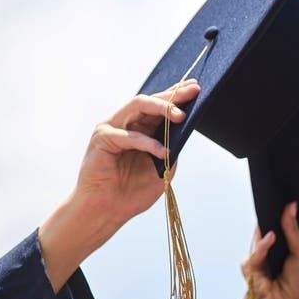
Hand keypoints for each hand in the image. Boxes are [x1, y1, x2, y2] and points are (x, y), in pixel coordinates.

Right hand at [74, 81, 201, 228]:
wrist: (107, 211)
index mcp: (139, 128)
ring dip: (161, 108)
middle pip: (150, 101)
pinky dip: (148, 143)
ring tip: (180, 116)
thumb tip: (187, 128)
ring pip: (137, 106)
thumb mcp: (162, 166)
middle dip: (173, 95)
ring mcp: (112, 128)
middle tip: (193, 91)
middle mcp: (125, 123)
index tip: (196, 88)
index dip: (176, 95)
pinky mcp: (102, 139)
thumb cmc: (132, 191)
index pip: (159, 106)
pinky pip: (129, 135)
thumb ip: (172, 146)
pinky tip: (163, 152)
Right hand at [241, 203, 298, 298]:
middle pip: (263, 230)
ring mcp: (257, 263)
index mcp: (279, 248)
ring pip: (257, 240)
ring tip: (274, 213)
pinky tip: (271, 237)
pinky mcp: (250, 273)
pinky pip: (254, 256)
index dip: (276, 212)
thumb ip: (292, 231)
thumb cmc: (298, 284)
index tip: (282, 195)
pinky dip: (262, 247)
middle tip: (274, 197)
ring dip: (266, 229)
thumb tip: (290, 206)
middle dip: (268, 216)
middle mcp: (266, 254)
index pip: (274, 226)